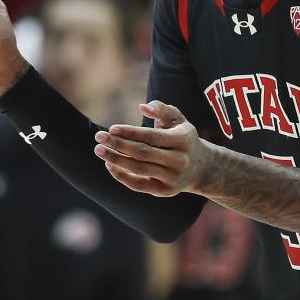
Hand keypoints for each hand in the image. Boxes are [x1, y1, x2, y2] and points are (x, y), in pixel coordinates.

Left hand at [93, 101, 212, 196]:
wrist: (201, 167)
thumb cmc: (183, 137)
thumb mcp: (178, 119)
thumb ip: (162, 109)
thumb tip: (143, 107)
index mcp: (183, 140)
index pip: (152, 137)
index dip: (131, 132)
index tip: (112, 128)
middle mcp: (180, 160)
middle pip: (143, 153)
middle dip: (118, 145)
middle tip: (98, 137)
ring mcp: (172, 178)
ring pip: (139, 169)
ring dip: (116, 160)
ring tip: (99, 150)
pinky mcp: (165, 191)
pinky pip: (139, 185)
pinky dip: (122, 176)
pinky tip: (109, 164)